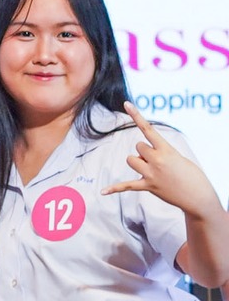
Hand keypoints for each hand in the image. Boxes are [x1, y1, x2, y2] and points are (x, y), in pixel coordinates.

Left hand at [103, 102, 223, 215]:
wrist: (198, 196)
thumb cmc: (191, 174)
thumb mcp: (178, 157)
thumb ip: (160, 153)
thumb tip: (142, 157)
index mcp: (167, 150)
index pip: (148, 129)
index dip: (136, 116)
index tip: (126, 104)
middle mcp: (157, 160)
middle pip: (137, 147)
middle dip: (145, 152)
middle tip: (160, 162)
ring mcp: (151, 174)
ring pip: (131, 160)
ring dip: (139, 163)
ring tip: (154, 171)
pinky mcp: (147, 186)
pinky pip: (126, 186)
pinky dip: (114, 188)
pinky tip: (102, 191)